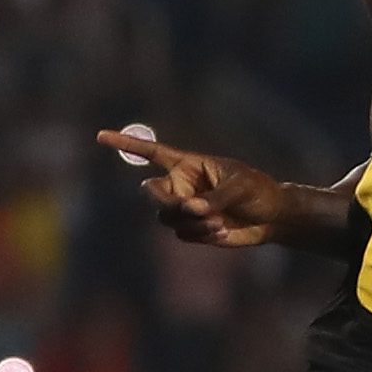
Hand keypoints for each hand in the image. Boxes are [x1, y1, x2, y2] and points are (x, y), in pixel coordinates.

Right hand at [95, 131, 297, 247]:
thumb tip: (191, 210)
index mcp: (188, 164)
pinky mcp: (192, 229)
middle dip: (169, 203)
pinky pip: (183, 234)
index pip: (151, 152)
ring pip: (167, 219)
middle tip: (194, 208)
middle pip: (153, 194)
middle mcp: (181, 185)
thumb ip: (214, 198)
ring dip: (190, 223)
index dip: (126, 144)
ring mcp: (185, 209)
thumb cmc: (257, 191)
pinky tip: (223, 231)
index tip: (100, 136)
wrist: (272, 217)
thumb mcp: (240, 187)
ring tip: (218, 223)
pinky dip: (200, 234)